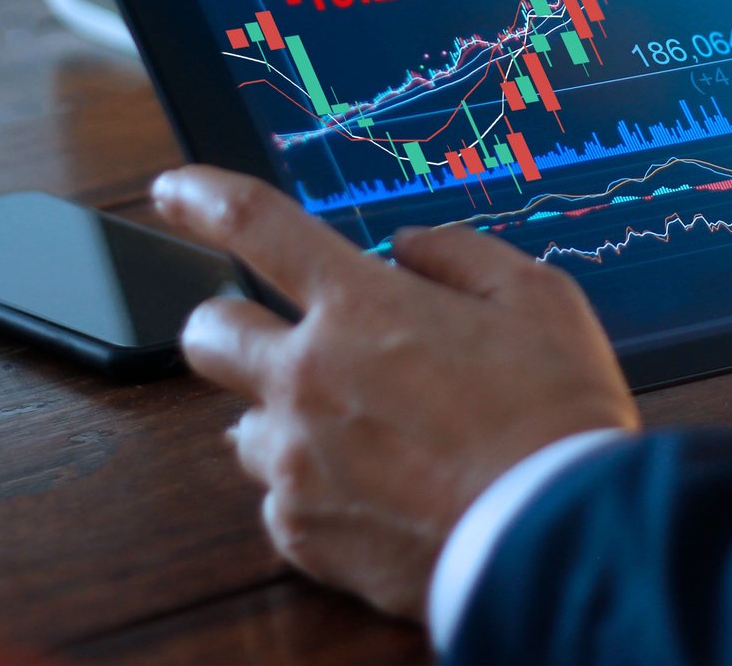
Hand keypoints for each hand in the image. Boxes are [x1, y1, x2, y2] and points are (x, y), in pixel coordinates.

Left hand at [151, 166, 637, 621]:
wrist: (557, 540)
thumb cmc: (556, 416)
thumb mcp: (539, 298)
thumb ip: (461, 256)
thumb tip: (411, 247)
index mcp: (361, 305)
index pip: (255, 224)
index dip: (203, 197)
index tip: (174, 191)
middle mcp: (307, 378)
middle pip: (208, 333)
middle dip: (228, 324)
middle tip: (280, 337)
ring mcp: (297, 461)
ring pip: (243, 427)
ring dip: (284, 419)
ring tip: (362, 436)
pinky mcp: (303, 534)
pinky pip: (280, 502)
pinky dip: (316, 491)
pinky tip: (378, 494)